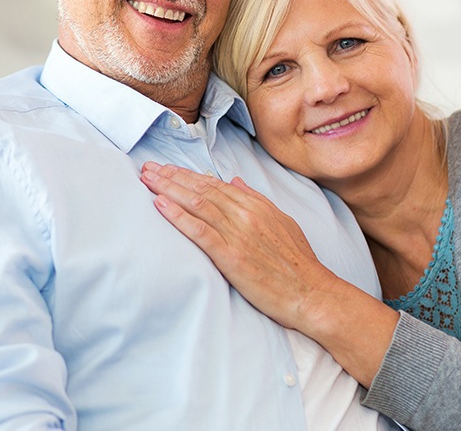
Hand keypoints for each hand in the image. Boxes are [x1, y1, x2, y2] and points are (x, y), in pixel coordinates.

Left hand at [140, 161, 398, 386]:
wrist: (313, 293)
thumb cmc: (298, 262)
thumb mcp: (281, 221)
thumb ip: (256, 199)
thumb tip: (235, 180)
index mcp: (255, 205)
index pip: (214, 183)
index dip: (187, 175)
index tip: (167, 168)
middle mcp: (244, 214)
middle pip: (201, 189)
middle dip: (171, 176)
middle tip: (147, 167)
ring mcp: (237, 233)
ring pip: (196, 203)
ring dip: (168, 189)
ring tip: (147, 180)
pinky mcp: (231, 255)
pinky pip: (199, 231)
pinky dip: (178, 216)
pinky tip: (160, 205)